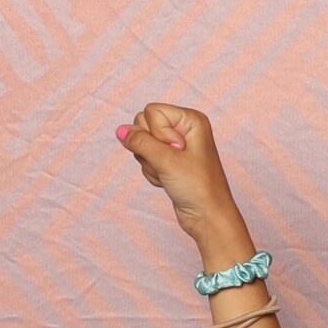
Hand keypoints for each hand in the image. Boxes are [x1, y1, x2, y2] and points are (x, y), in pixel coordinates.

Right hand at [114, 102, 238, 243]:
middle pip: (143, 124)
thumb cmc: (198, 188)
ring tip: (170, 174)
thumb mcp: (166, 161)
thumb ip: (140, 142)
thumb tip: (120, 130)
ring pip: (141, 143)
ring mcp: (175, 144)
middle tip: (171, 163)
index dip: (156, 133)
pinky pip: (145, 158)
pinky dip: (152, 171)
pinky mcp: (168, 159)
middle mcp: (183, 128)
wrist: (207, 217)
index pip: (151, 111)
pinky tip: (167, 181)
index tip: (177, 151)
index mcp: (190, 119)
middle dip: (150, 148)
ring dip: (150, 163)